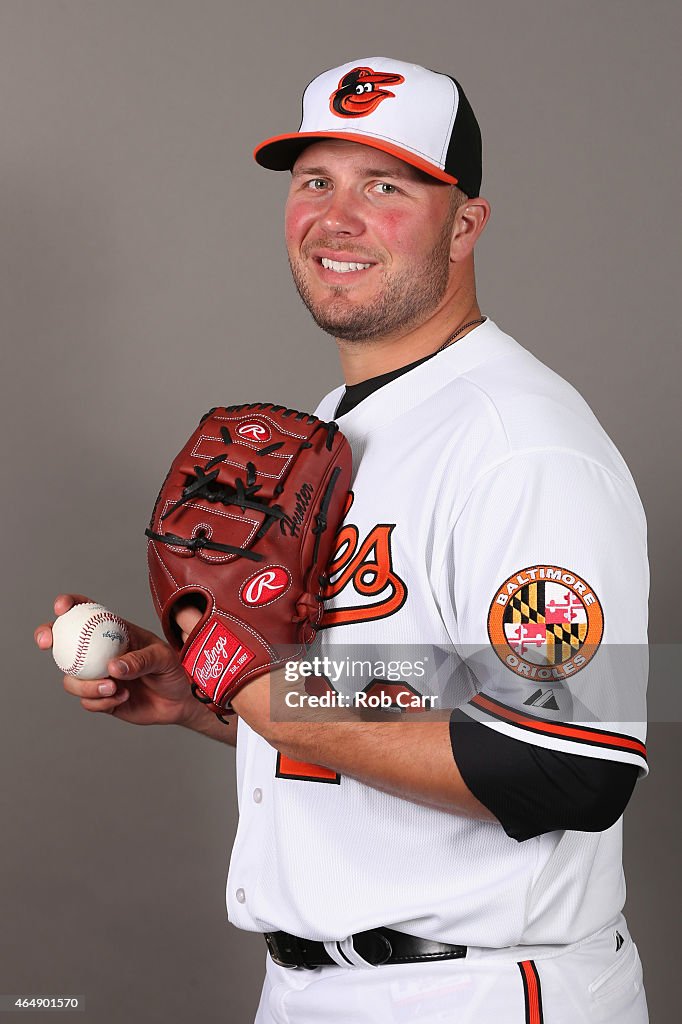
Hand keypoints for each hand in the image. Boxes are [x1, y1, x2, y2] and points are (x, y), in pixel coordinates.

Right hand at [34, 594, 205, 727]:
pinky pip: (87, 701)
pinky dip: (101, 702)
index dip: (69, 604)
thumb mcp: (163, 658)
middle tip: (48, 643)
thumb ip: (140, 660)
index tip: (61, 607)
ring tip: (113, 688)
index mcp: (115, 632)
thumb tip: (112, 668)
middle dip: (47, 635)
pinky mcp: (100, 699)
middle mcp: (101, 652)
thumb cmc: (173, 671)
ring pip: (71, 678)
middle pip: (63, 640)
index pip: (87, 611)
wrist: (180, 702)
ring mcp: (98, 675)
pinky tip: (122, 697)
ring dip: (86, 685)